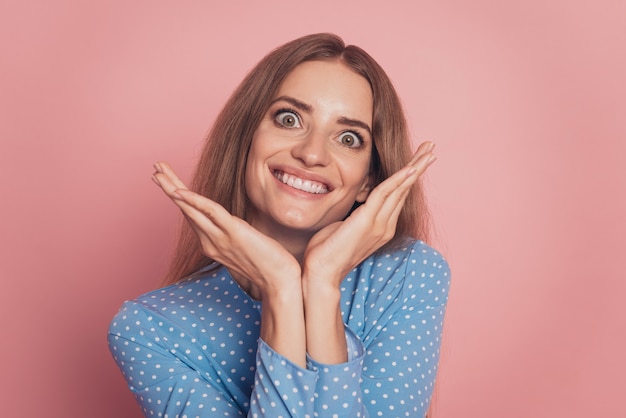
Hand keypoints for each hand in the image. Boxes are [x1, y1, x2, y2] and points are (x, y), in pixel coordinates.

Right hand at [152, 162, 300, 298]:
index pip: (193, 216)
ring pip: (191, 209)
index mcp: (213, 244)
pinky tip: (180, 191)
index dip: (180, 198)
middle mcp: (211, 241)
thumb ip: (236, 237)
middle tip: (156, 168)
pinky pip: (210, 212)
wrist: (280, 284)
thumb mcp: (247, 249)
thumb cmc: (270, 267)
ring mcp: (220, 238)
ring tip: (159, 172)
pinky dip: (194, 201)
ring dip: (173, 188)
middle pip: (186, 209)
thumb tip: (236, 227)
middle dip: (169, 187)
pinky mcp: (234, 233)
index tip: (170, 182)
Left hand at [302, 141, 436, 285]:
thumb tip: (349, 208)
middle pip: (405, 190)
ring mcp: (378, 224)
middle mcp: (385, 225)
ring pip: (400, 189)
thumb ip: (351, 217)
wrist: (321, 275)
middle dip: (418, 166)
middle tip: (431, 147)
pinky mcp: (367, 221)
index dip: (407, 176)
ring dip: (415, 167)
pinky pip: (386, 194)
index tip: (417, 160)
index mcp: (380, 227)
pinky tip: (410, 167)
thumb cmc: (325, 254)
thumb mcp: (341, 228)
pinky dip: (398, 179)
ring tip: (428, 150)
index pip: (397, 196)